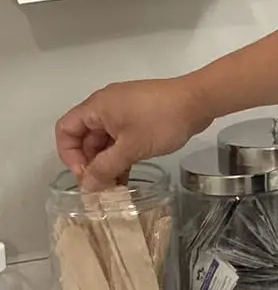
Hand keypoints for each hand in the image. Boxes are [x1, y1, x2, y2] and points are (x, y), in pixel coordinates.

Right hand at [55, 77, 212, 190]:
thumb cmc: (162, 120)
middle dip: (90, 163)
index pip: (65, 129)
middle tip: (100, 186)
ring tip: (113, 188)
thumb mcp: (130, 148)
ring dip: (106, 163)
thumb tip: (87, 186)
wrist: (199, 101)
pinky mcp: (140, 117)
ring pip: (104, 140)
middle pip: (84, 137)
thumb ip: (105, 168)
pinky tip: (126, 177)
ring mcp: (124, 111)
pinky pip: (121, 138)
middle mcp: (106, 106)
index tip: (85, 175)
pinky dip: (121, 156)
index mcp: (97, 107)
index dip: (69, 155)